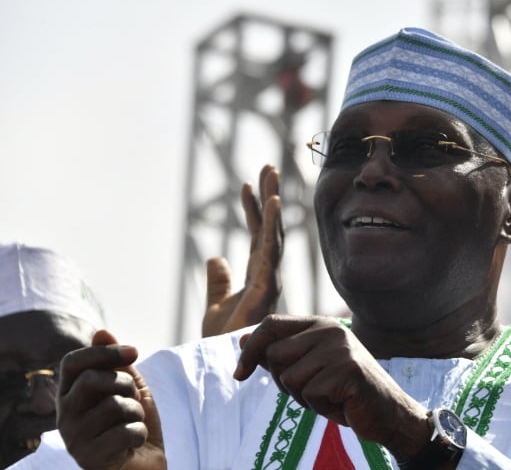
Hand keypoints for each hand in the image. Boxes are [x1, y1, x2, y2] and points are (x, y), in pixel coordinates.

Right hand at [57, 330, 164, 469]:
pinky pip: (125, 432)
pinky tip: (134, 442)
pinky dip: (140, 433)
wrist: (143, 462)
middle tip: (133, 397)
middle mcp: (64, 415)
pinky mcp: (89, 459)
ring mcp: (74, 438)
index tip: (134, 351)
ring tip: (133, 422)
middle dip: (124, 384)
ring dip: (136, 412)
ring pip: (113, 405)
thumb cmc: (132, 421)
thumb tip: (101, 332)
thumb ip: (116, 362)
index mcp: (69, 394)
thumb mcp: (129, 386)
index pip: (72, 362)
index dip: (103, 352)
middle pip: (91, 379)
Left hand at [202, 165, 283, 336]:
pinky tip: (273, 201)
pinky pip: (271, 249)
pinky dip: (273, 224)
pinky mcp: (266, 286)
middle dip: (269, 197)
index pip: (257, 235)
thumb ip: (218, 280)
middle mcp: (267, 274)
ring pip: (273, 233)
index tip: (247, 184)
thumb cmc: (225, 340)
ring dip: (273, 202)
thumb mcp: (216, 304)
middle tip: (268, 167)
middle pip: (269, 228)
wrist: (224, 364)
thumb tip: (215, 257)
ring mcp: (269, 279)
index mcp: (257, 275)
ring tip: (271, 173)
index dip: (253, 209)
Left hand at [233, 315, 430, 460]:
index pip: (271, 324)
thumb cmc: (344, 392)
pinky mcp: (348, 370)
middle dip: (284, 382)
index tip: (239, 375)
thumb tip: (242, 339)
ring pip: (289, 378)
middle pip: (275, 355)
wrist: (387, 412)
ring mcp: (340, 348)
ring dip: (303, 398)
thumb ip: (279, 354)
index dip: (250, 349)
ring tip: (329, 396)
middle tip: (312, 390)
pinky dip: (320, 407)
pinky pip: (309, 394)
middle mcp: (330, 329)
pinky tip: (340, 404)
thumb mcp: (308, 370)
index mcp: (320, 324)